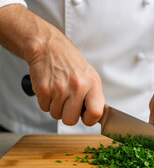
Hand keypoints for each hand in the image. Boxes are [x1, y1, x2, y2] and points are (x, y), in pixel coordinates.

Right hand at [0, 4, 104, 125]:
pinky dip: (46, 102)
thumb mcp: (90, 76)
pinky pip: (44, 108)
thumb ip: (94, 96)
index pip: (96, 113)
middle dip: (68, 114)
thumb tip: (96, 116)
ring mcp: (60, 89)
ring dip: (56, 107)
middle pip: (71, 120)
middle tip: (68, 102)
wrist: (49, 47)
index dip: (89, 119)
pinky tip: (50, 89)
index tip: (85, 116)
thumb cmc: (70, 63)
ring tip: (59, 92)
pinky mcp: (44, 89)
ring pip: (56, 115)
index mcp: (92, 84)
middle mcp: (77, 87)